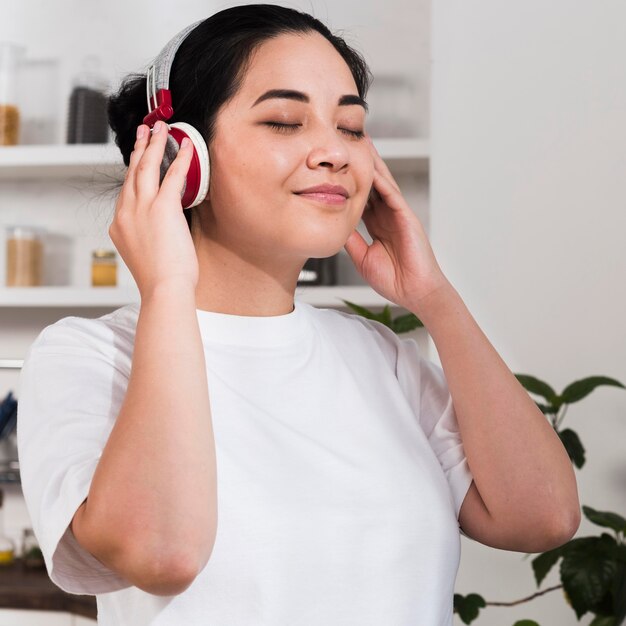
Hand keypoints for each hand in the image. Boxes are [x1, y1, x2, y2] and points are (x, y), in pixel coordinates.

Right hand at [109, 121, 198, 299]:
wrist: (163, 289)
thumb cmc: (160, 280)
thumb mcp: (144, 254)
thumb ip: (146, 236)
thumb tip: (159, 230)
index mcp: (119, 226)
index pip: (125, 192)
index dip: (132, 171)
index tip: (137, 158)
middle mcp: (126, 213)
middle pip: (131, 173)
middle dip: (138, 149)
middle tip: (144, 131)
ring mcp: (142, 208)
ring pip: (146, 167)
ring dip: (154, 144)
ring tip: (160, 128)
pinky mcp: (162, 208)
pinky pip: (172, 175)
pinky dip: (180, 158)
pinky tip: (187, 146)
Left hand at [343, 134, 450, 314]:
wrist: (415, 293)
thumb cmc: (394, 280)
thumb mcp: (362, 257)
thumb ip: (351, 240)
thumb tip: (335, 226)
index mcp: (378, 225)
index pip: (362, 197)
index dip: (349, 181)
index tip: (335, 166)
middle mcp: (388, 216)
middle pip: (373, 183)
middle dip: (361, 164)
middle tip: (348, 142)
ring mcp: (399, 215)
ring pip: (384, 184)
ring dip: (373, 164)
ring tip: (361, 143)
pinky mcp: (407, 219)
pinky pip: (393, 197)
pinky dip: (383, 182)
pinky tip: (372, 169)